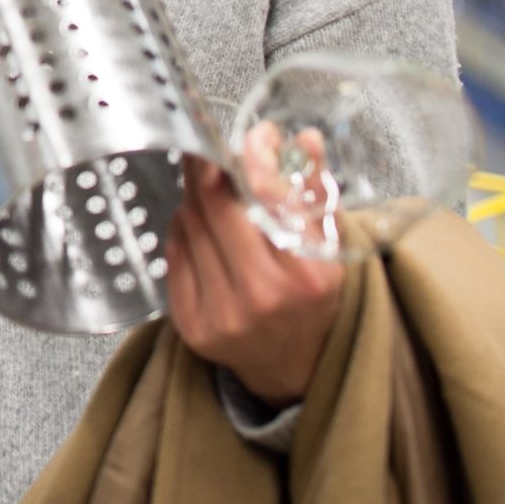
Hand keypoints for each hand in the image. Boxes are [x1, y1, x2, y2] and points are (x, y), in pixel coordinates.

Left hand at [165, 151, 343, 405]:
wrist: (294, 366)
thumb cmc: (313, 297)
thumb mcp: (330, 247)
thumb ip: (316, 190)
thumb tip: (303, 138)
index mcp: (305, 277)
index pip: (263, 200)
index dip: (251, 158)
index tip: (252, 137)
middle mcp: (260, 298)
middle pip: (214, 205)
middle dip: (210, 167)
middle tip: (212, 149)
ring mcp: (220, 313)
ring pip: (189, 223)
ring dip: (197, 197)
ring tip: (213, 192)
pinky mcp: (189, 323)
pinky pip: (174, 251)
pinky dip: (185, 228)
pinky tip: (203, 229)